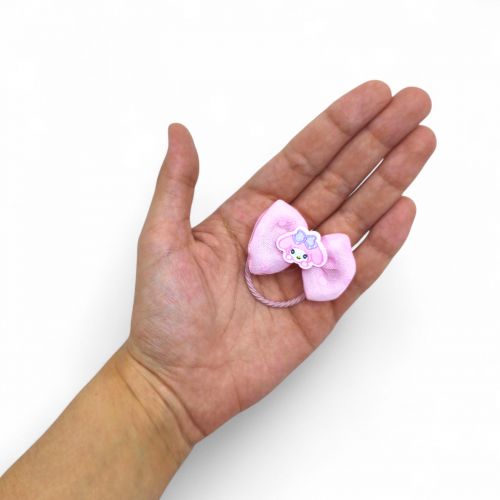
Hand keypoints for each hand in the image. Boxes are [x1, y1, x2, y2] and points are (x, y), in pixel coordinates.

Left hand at [126, 81, 434, 444]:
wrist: (178, 383)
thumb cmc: (163, 315)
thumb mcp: (162, 241)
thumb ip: (177, 185)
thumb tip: (179, 131)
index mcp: (249, 216)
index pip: (301, 161)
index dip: (337, 127)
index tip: (371, 97)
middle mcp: (282, 237)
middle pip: (338, 180)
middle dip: (376, 142)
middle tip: (413, 105)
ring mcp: (304, 272)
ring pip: (354, 218)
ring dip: (389, 181)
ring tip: (421, 144)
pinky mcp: (320, 308)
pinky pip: (357, 272)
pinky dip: (381, 244)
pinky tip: (402, 211)